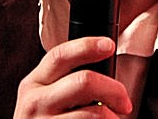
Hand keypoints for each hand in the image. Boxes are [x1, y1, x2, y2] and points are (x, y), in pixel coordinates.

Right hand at [14, 36, 132, 117]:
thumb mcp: (45, 97)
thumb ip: (65, 80)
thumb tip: (104, 66)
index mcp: (33, 83)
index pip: (60, 55)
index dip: (87, 46)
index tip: (109, 45)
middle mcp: (35, 102)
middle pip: (84, 81)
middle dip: (114, 89)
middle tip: (124, 102)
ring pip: (93, 113)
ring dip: (112, 117)